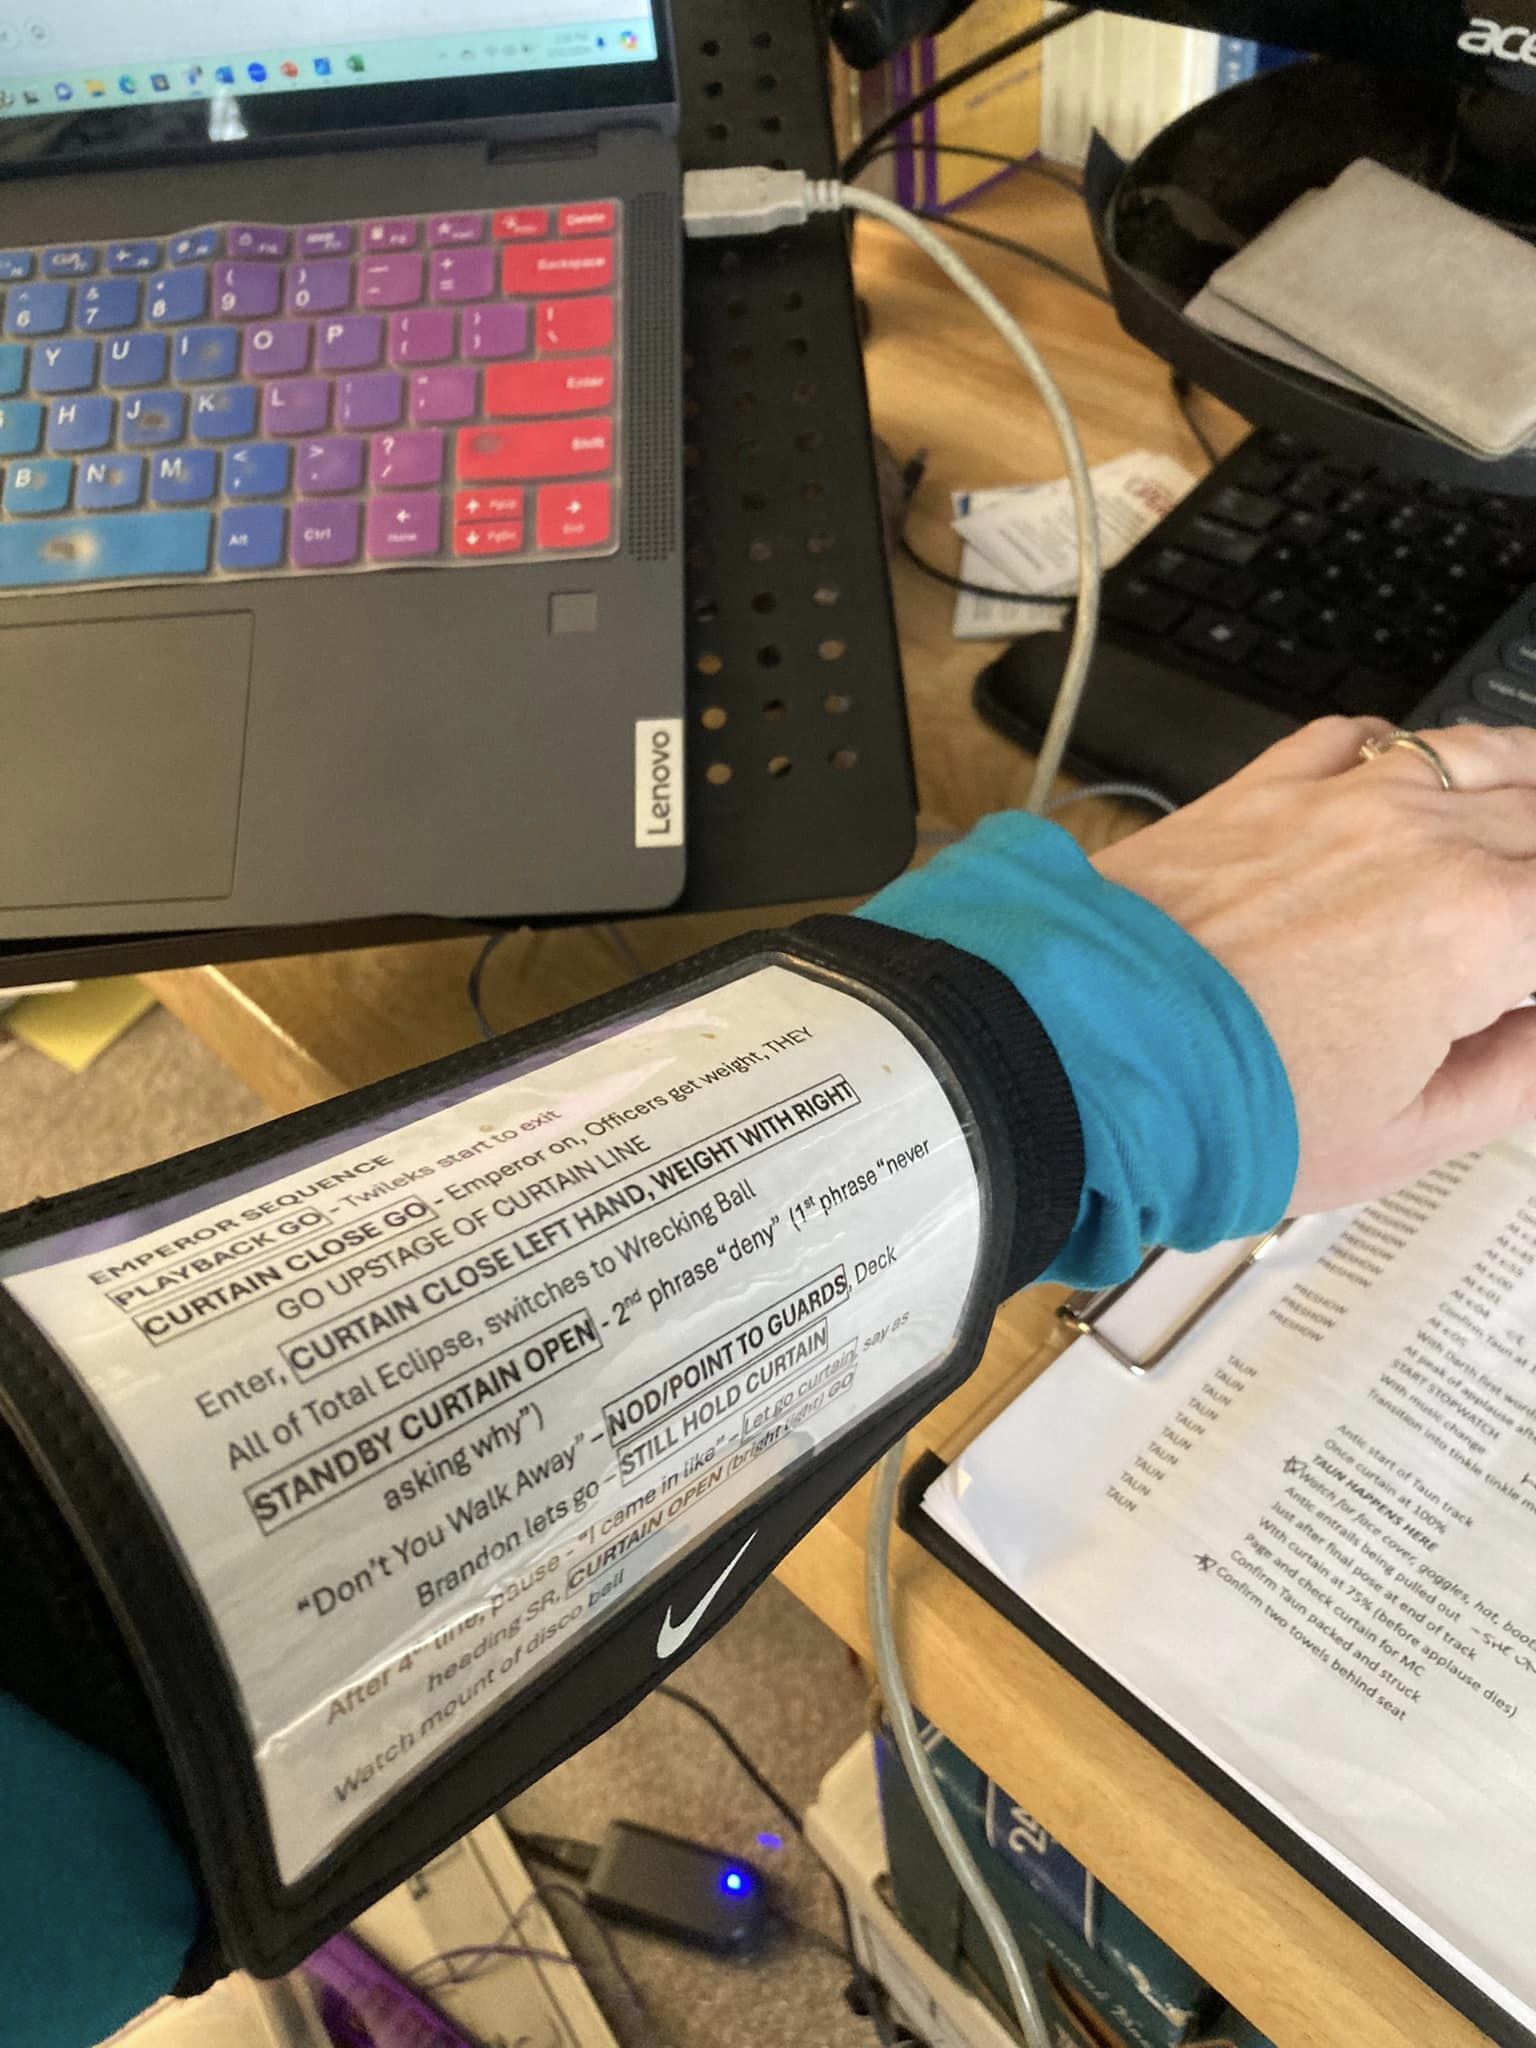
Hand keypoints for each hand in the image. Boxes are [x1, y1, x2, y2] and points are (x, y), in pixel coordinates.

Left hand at [1091, 716, 1535, 1216]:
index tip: (1532, 997)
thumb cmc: (1218, 1103)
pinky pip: (1363, 738)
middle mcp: (1421, 838)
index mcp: (1479, 927)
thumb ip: (1516, 1076)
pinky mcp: (1263, 787)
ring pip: (1480, 753)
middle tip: (1524, 926)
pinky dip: (1410, 752)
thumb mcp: (1403, 1137)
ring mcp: (1339, 799)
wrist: (1076, 1050)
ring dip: (1524, 786)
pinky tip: (1413, 778)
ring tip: (1526, 826)